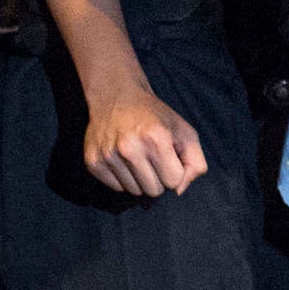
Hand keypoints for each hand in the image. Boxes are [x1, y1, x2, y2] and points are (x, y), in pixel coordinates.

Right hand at [82, 83, 208, 196]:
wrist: (117, 97)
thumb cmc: (157, 118)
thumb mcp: (185, 132)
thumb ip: (195, 163)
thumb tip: (179, 191)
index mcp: (156, 139)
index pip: (173, 182)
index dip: (175, 171)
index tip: (169, 157)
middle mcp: (130, 148)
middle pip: (153, 191)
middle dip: (158, 178)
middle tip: (153, 157)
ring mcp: (109, 156)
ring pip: (134, 192)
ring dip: (140, 179)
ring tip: (138, 156)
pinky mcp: (93, 162)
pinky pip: (116, 188)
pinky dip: (123, 178)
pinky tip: (123, 159)